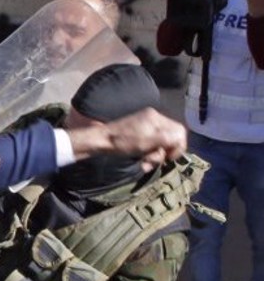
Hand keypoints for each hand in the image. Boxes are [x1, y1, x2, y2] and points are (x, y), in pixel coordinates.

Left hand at [66, 108, 185, 166]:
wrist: (100, 141)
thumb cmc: (122, 141)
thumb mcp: (147, 141)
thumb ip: (167, 138)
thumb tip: (180, 138)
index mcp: (156, 118)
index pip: (179, 131)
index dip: (178, 146)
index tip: (169, 157)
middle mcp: (152, 120)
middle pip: (170, 139)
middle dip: (164, 152)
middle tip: (153, 160)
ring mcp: (144, 127)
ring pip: (160, 145)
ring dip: (154, 156)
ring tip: (144, 162)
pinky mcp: (137, 135)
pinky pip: (150, 145)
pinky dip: (148, 154)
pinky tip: (140, 161)